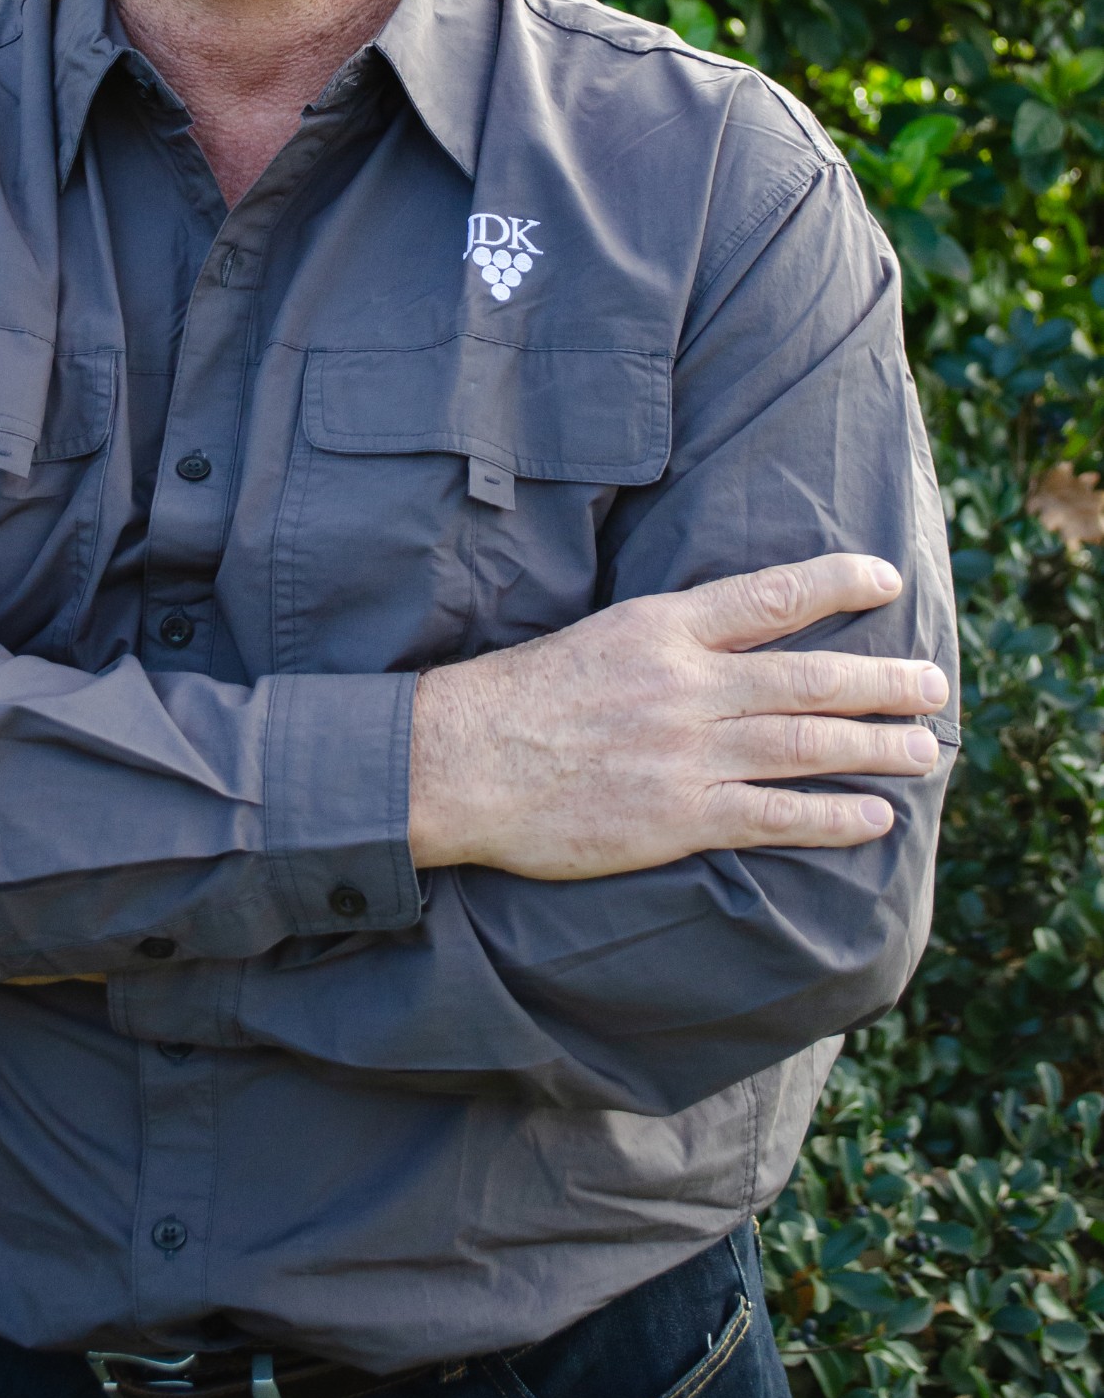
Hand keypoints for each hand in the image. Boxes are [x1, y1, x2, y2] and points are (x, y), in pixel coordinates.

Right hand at [408, 554, 947, 880]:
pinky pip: (775, 816)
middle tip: (934, 683)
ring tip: (923, 746)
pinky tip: (874, 817)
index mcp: (663, 629)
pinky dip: (832, 816)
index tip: (886, 580)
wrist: (463, 762)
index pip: (770, 596)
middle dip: (882, 679)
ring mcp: (687, 753)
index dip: (836, 584)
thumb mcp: (600, 637)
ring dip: (876, 745)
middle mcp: (687, 685)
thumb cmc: (523, 698)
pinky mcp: (679, 817)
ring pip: (806, 743)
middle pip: (809, 676)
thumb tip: (734, 640)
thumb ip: (670, 639)